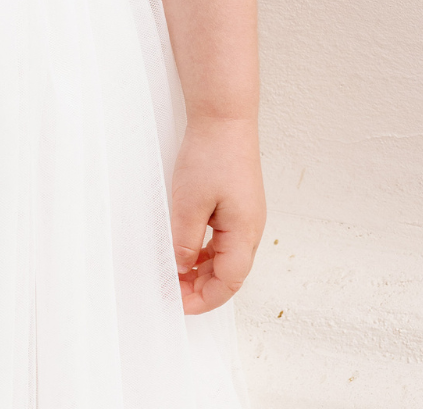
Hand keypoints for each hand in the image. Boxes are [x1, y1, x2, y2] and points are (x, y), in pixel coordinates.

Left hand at [170, 115, 264, 313]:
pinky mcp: (238, 204)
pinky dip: (205, 251)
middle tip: (171, 290)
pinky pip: (224, 240)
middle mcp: (250, 229)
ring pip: (226, 258)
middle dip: (201, 288)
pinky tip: (186, 249)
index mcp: (244, 233)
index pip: (228, 283)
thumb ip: (184, 241)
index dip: (204, 300)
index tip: (179, 305)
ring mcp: (246, 216)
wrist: (224, 118)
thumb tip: (181, 269)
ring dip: (202, 270)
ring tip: (175, 273)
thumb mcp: (189, 203)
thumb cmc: (211, 155)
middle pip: (229, 274)